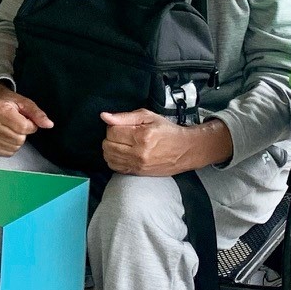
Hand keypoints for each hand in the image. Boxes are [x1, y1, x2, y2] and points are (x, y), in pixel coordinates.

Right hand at [0, 85, 51, 156]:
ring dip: (17, 140)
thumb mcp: (23, 102)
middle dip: (23, 133)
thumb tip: (49, 124)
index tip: (26, 119)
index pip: (24, 127)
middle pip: (19, 139)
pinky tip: (6, 135)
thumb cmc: (6, 102)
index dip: (30, 125)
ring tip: (10, 128)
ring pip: (14, 147)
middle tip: (17, 123)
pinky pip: (7, 152)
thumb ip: (37, 113)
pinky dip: (10, 146)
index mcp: (0, 109)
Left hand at [100, 108, 226, 176]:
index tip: (120, 125)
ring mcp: (138, 165)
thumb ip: (125, 116)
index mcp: (142, 135)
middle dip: (110, 137)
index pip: (112, 131)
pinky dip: (114, 159)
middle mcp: (139, 152)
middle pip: (108, 145)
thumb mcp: (149, 117)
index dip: (112, 126)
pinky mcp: (138, 173)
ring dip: (110, 148)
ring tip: (120, 143)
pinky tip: (121, 153)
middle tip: (120, 134)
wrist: (185, 150)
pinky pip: (115, 167)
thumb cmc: (167, 131)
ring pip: (109, 157)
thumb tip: (104, 116)